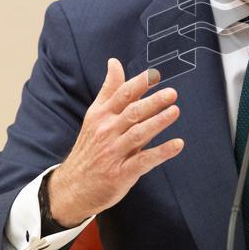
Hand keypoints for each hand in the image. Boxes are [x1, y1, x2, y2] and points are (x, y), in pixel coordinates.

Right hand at [48, 58, 183, 226]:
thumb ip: (109, 90)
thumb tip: (114, 62)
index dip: (138, 84)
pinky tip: (177, 145)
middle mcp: (106, 132)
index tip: (155, 75)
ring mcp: (113, 153)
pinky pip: (143, 161)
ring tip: (175, 111)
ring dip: (157, 122)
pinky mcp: (121, 173)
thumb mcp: (95, 116)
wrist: (71, 187)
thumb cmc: (89, 147)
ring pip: (138, 134)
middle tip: (171, 93)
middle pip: (132, 113)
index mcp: (101, 116)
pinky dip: (161, 153)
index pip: (122, 95)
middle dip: (152, 102)